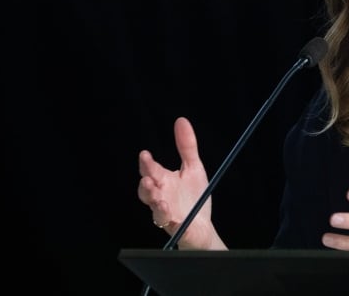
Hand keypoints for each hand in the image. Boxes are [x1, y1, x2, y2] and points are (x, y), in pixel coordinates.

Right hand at [137, 117, 225, 249]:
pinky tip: (173, 217)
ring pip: (155, 210)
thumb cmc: (195, 197)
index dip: (146, 164)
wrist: (203, 226)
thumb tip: (181, 120)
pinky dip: (171, 222)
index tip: (145, 155)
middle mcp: (161, 197)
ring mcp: (166, 214)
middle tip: (147, 179)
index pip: (151, 171)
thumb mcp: (194, 168)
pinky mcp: (175, 228)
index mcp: (164, 181)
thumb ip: (186, 146)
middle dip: (145, 185)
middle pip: (146, 191)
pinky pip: (170, 227)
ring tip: (160, 199)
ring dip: (156, 204)